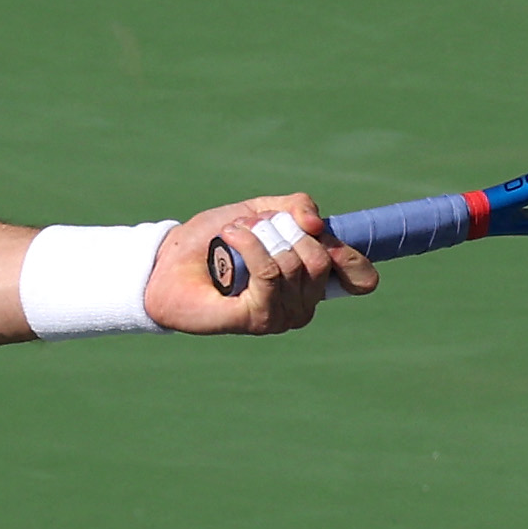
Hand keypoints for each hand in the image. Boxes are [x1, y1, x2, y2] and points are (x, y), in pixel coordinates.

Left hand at [148, 194, 372, 334]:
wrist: (167, 263)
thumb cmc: (212, 241)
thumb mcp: (260, 211)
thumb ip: (294, 208)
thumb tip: (315, 224)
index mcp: (310, 281)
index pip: (360, 278)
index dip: (351, 255)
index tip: (318, 231)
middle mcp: (303, 304)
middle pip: (320, 260)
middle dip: (284, 230)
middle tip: (252, 225)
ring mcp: (283, 316)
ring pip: (295, 265)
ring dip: (261, 235)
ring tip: (233, 232)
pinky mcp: (259, 320)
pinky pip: (271, 274)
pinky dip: (251, 245)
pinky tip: (230, 236)